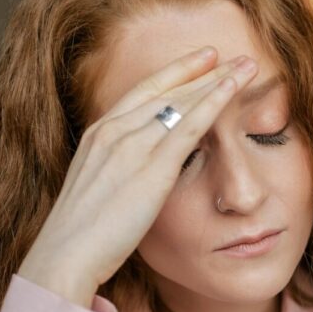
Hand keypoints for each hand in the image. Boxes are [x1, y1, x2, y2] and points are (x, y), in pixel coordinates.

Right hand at [18, 47, 258, 306]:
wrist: (66, 255)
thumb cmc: (78, 241)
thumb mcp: (94, 197)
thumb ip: (115, 181)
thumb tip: (131, 186)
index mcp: (97, 137)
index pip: (141, 94)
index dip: (172, 75)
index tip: (197, 62)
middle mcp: (113, 131)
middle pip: (165, 91)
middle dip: (200, 71)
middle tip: (229, 56)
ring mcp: (131, 146)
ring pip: (182, 102)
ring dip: (217, 81)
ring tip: (247, 66)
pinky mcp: (151, 167)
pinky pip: (190, 126)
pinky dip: (214, 102)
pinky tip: (234, 89)